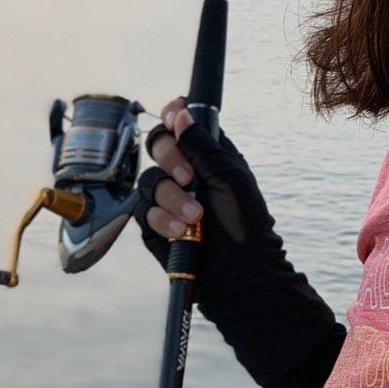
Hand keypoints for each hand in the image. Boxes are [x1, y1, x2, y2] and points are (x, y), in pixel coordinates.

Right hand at [133, 96, 278, 304]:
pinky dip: (163, 219)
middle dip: (170, 157)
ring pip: (149, 179)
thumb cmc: (245, 224)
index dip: (173, 114)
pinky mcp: (155, 223)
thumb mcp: (230, 179)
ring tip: (196, 217)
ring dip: (172, 197)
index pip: (183, 123)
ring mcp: (169, 197)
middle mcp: (186, 171)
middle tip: (190, 177)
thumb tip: (181, 113)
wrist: (237, 274)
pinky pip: (144, 210)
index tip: (172, 116)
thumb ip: (203, 146)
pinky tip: (182, 232)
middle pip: (158, 144)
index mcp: (209, 154)